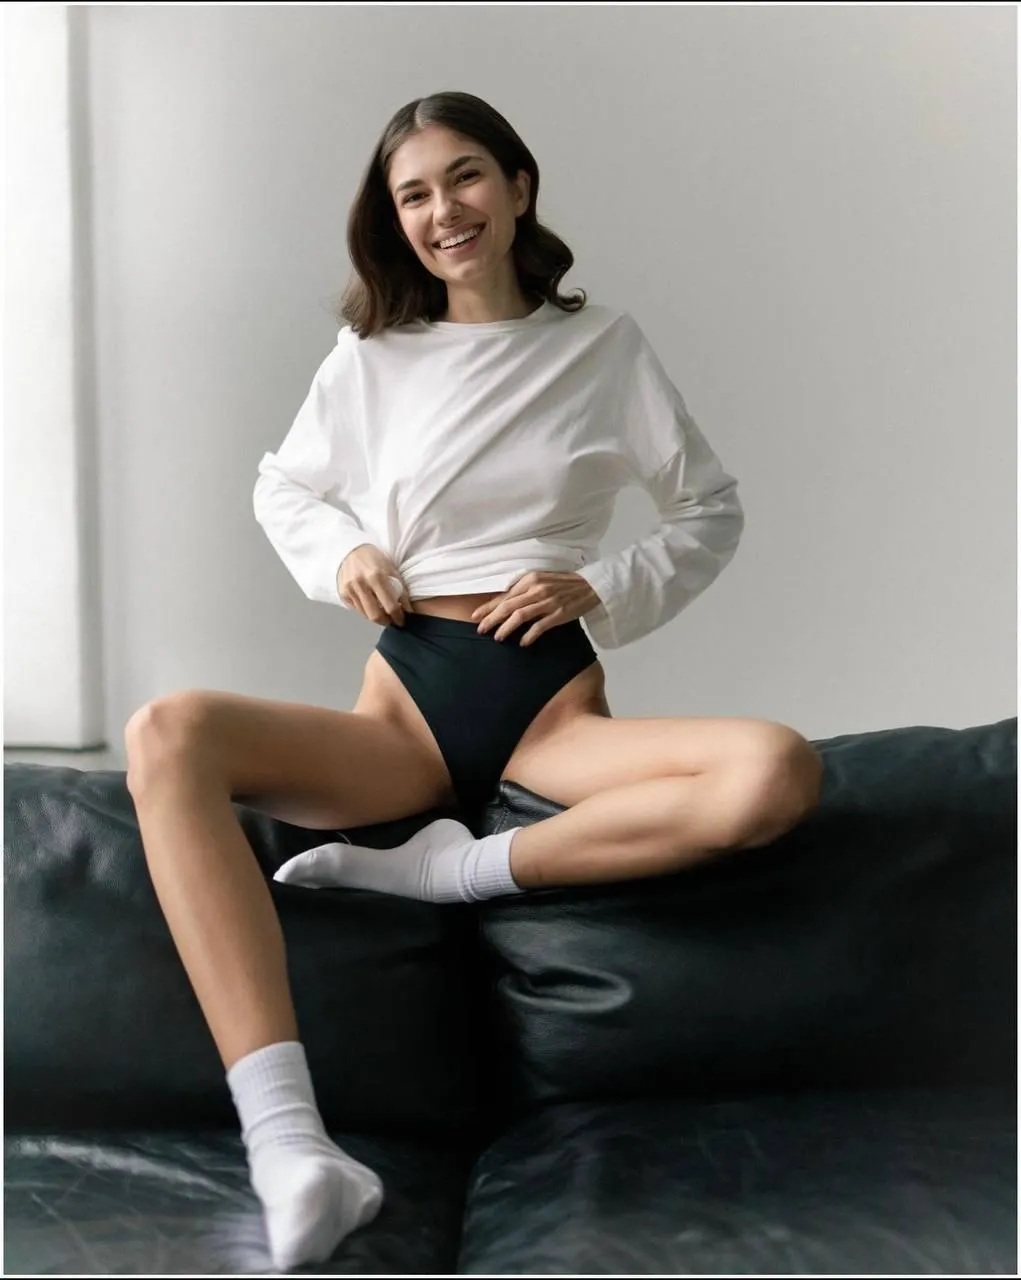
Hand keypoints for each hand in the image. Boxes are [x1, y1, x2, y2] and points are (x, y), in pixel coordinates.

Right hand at [337, 544, 412, 627]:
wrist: (351, 550)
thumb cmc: (374, 559)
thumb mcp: (391, 570)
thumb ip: (400, 590)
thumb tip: (408, 610)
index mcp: (376, 576)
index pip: (390, 606)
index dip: (398, 617)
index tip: (402, 620)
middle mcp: (361, 583)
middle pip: (376, 615)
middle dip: (386, 622)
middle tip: (393, 621)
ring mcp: (350, 589)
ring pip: (366, 615)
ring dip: (377, 617)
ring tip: (383, 612)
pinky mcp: (343, 594)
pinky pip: (357, 610)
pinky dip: (366, 611)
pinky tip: (372, 605)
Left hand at [471, 571, 600, 645]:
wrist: (591, 586)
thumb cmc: (564, 584)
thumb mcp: (542, 580)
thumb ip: (524, 589)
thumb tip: (504, 601)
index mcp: (531, 579)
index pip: (504, 596)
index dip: (488, 607)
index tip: (475, 617)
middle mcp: (537, 589)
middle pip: (508, 606)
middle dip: (491, 619)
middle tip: (480, 630)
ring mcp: (548, 601)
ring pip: (520, 616)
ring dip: (506, 628)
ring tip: (497, 638)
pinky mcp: (559, 613)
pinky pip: (539, 627)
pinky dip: (529, 636)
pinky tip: (523, 643)